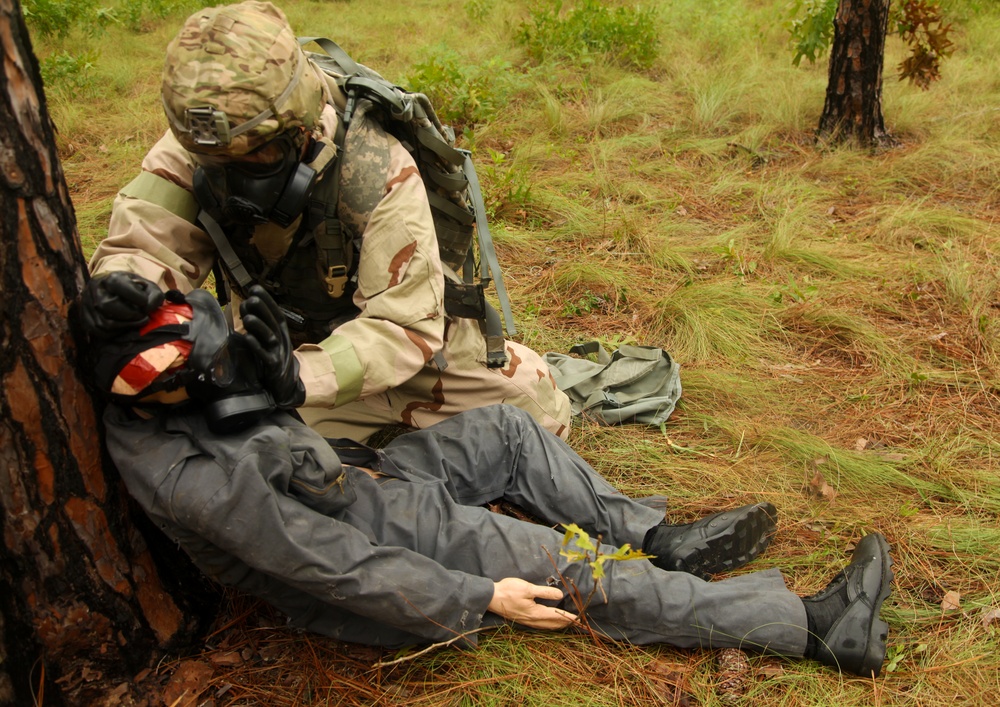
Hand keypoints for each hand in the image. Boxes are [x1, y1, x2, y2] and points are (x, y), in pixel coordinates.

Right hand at [81, 272, 163, 337]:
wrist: (117, 291)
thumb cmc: (135, 290)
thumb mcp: (148, 287)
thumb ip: (154, 295)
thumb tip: (148, 308)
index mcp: (109, 278)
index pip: (118, 284)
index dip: (135, 296)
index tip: (145, 303)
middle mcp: (95, 290)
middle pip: (108, 305)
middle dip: (130, 314)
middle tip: (142, 316)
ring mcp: (88, 305)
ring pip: (104, 322)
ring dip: (126, 326)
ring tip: (137, 322)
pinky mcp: (86, 319)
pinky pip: (100, 332)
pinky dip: (117, 333)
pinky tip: (126, 327)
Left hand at [239, 285, 304, 408]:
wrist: (285, 385)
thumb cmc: (272, 358)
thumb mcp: (268, 339)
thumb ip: (258, 324)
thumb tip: (245, 305)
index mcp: (281, 332)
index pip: (276, 313)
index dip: (267, 300)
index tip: (255, 288)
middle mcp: (282, 340)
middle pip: (274, 322)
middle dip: (263, 310)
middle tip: (250, 299)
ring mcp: (278, 353)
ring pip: (270, 337)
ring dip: (259, 327)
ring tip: (247, 318)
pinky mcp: (273, 366)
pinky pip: (265, 356)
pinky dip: (256, 346)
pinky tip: (247, 338)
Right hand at [488, 578, 577, 629]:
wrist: (491, 598)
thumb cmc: (509, 590)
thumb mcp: (528, 588)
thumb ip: (544, 592)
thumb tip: (560, 595)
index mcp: (535, 613)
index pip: (556, 616)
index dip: (568, 617)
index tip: (579, 618)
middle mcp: (533, 620)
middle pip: (553, 624)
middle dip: (565, 623)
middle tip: (576, 623)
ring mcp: (527, 622)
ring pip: (546, 626)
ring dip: (557, 625)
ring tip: (566, 624)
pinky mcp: (523, 620)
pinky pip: (540, 625)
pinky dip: (549, 625)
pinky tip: (549, 623)